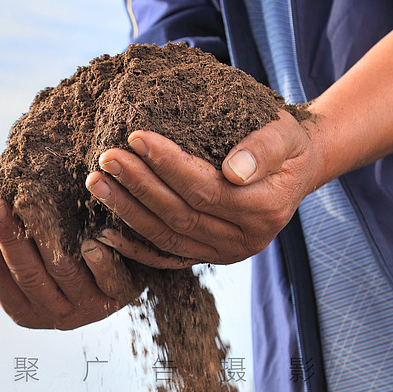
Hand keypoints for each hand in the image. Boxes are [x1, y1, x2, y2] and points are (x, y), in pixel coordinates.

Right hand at [0, 192, 142, 329]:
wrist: (128, 270)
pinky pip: (108, 280)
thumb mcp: (35, 260)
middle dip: (6, 235)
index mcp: (25, 309)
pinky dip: (99, 262)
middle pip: (25, 273)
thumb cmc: (70, 258)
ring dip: (45, 236)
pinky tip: (90, 242)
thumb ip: (5, 255)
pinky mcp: (119, 298)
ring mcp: (88, 309)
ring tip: (31, 201)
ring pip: (63, 272)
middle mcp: (54, 314)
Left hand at [83, 111, 317, 267]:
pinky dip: (135, 248)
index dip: (168, 165)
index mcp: (264, 209)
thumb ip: (263, 149)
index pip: (204, 189)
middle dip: (139, 185)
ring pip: (168, 236)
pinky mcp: (209, 257)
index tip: (135, 137)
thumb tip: (234, 171)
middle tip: (106, 158)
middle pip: (180, 214)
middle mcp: (245, 239)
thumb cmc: (286, 145)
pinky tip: (105, 234)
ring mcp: (225, 253)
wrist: (295, 171)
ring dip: (128, 211)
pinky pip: (168, 257)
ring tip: (97, 184)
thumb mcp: (284, 134)